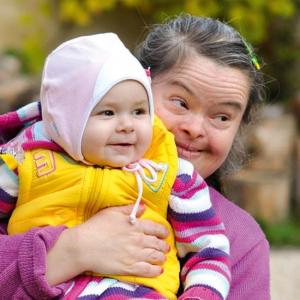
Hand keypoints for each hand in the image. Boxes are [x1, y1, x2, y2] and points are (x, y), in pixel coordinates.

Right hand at [46, 204, 168, 285]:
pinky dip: (156, 271)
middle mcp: (138, 240)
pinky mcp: (129, 268)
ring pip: (155, 257)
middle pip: (157, 243)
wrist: (83, 245)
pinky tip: (158, 270)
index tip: (164, 233)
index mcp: (136, 225)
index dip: (162, 231)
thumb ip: (130, 209)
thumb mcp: (113, 212)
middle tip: (165, 247)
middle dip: (164, 246)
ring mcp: (134, 255)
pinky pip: (147, 270)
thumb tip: (144, 207)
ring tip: (163, 258)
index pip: (156, 228)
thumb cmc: (96, 226)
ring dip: (162, 257)